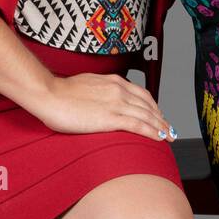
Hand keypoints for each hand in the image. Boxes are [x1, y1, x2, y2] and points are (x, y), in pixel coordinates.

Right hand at [33, 72, 174, 142]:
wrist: (49, 94)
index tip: (158, 114)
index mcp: (113, 81)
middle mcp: (119, 89)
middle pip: (148, 105)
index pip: (141, 94)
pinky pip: (138, 125)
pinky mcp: (111, 117)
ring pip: (147, 115)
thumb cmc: (61, 92)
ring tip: (169, 135)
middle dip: (161, 117)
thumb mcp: (87, 84)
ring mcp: (116, 103)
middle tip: (169, 128)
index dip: (153, 105)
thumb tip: (103, 99)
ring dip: (161, 126)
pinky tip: (159, 137)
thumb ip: (100, 91)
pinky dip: (152, 131)